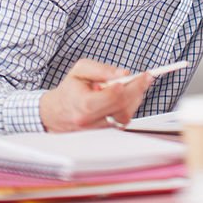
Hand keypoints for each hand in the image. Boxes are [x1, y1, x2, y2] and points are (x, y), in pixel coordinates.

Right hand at [39, 58, 153, 131]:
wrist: (56, 113)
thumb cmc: (70, 89)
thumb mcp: (80, 70)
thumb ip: (102, 69)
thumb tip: (123, 73)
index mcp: (83, 104)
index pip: (112, 97)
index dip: (129, 85)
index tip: (141, 75)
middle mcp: (90, 121)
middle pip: (122, 108)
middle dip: (137, 90)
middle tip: (146, 77)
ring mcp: (98, 130)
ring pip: (125, 116)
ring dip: (135, 99)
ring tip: (134, 85)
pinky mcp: (105, 133)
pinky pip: (123, 120)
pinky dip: (129, 106)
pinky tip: (127, 95)